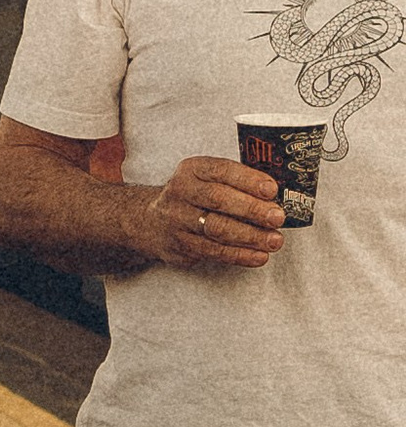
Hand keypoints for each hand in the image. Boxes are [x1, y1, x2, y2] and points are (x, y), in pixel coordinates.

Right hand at [143, 155, 283, 271]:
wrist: (150, 221)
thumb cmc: (192, 197)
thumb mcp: (206, 178)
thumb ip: (236, 182)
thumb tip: (274, 197)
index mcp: (192, 170)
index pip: (221, 170)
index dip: (248, 180)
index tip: (271, 190)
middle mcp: (181, 193)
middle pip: (218, 200)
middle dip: (251, 209)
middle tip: (277, 217)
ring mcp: (178, 221)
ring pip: (216, 230)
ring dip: (250, 236)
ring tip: (274, 240)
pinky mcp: (180, 246)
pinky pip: (213, 252)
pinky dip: (239, 255)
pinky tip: (258, 255)